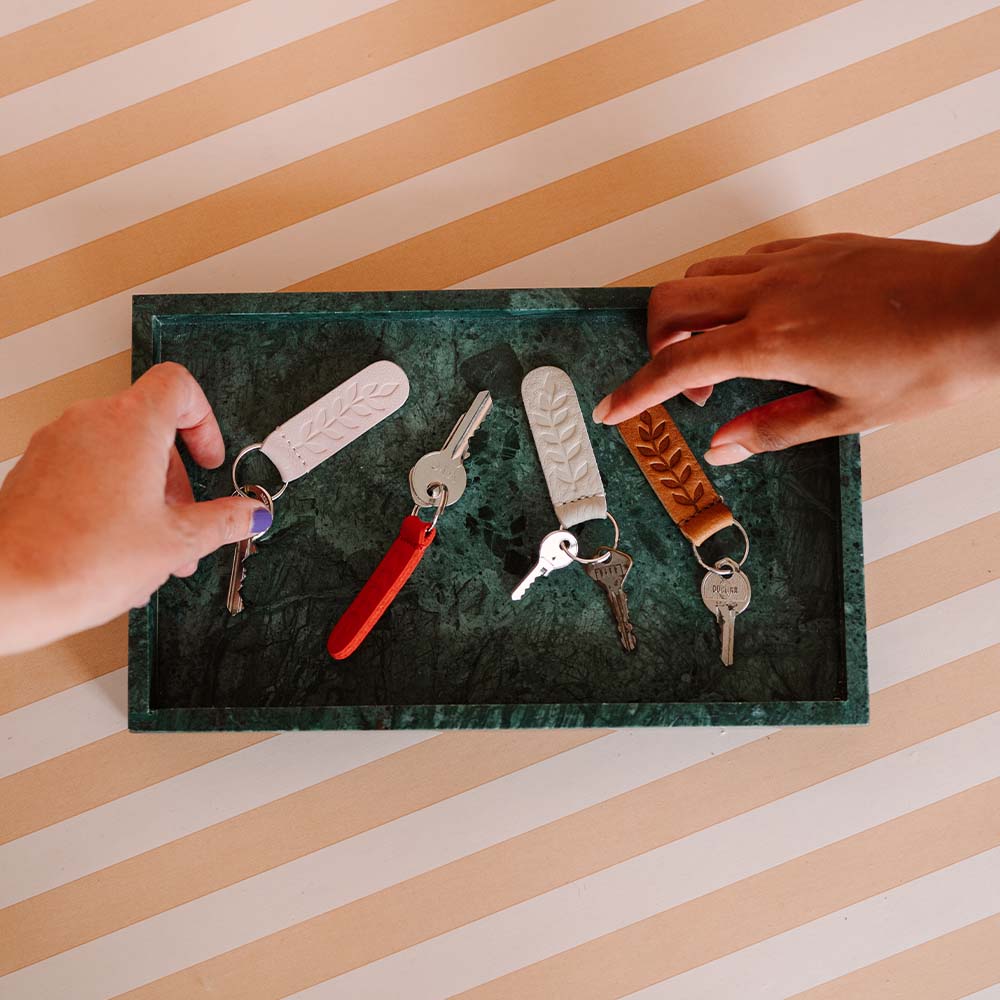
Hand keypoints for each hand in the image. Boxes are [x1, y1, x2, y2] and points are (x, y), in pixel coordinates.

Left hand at [0, 363, 271, 654]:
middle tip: (186, 518)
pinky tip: (119, 547)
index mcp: (130, 425)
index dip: (204, 421)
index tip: (209, 458)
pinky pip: (88, 471)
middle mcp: (89, 423)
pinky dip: (112, 498)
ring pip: (119, 453)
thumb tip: (248, 513)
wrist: (8, 590)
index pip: (178, 386)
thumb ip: (223, 521)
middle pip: (151, 428)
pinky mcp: (37, 471)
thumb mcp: (176, 542)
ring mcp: (57, 445)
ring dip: (146, 493)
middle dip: (177, 477)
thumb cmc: (78, 561)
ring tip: (154, 543)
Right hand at [592, 231, 999, 463]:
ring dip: (691, 312)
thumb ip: (772, 429)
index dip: (636, 390)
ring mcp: (791, 262)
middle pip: (670, 301)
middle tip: (676, 377)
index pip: (678, 364)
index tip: (613, 407)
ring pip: (703, 273)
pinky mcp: (814, 246)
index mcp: (773, 341)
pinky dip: (729, 288)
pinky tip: (757, 315)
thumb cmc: (931, 360)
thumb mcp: (847, 415)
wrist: (987, 305)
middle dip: (653, 341)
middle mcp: (771, 292)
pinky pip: (745, 259)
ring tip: (720, 350)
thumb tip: (725, 447)